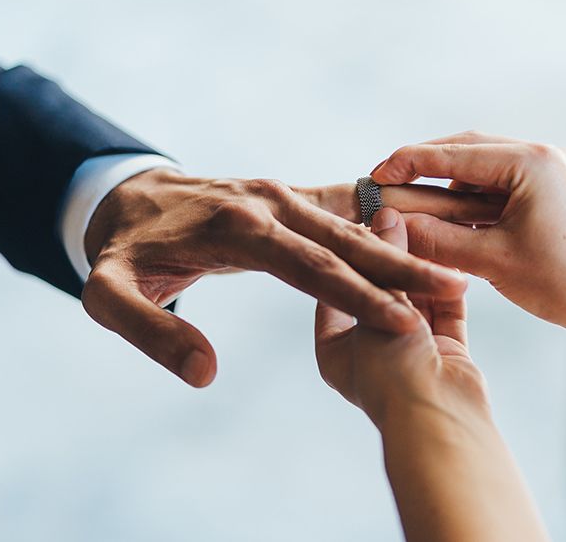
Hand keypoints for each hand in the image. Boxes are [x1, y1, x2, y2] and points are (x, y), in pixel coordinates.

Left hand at [80, 168, 499, 386]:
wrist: (127, 195)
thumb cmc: (122, 251)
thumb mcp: (110, 296)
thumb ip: (152, 332)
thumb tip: (206, 374)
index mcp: (235, 227)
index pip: (308, 267)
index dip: (358, 298)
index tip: (405, 325)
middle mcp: (266, 202)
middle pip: (342, 239)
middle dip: (399, 267)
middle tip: (455, 288)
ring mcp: (277, 192)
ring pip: (348, 221)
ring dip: (397, 244)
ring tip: (448, 263)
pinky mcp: (283, 192)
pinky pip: (337, 204)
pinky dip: (375, 218)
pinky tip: (413, 228)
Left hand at [315, 207, 548, 541]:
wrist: (440, 426)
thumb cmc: (390, 376)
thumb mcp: (375, 313)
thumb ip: (382, 266)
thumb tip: (385, 217)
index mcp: (335, 347)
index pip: (335, 286)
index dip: (345, 250)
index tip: (356, 217)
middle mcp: (369, 349)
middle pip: (376, 289)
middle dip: (388, 253)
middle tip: (396, 212)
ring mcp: (409, 352)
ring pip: (412, 297)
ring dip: (418, 266)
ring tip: (425, 225)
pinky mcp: (446, 352)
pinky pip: (444, 311)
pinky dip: (447, 288)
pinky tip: (450, 257)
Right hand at [372, 131, 565, 342]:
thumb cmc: (561, 284)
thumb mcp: (488, 261)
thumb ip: (435, 239)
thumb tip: (392, 224)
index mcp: (532, 164)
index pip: (455, 154)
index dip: (409, 162)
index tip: (378, 173)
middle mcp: (545, 155)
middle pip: (468, 147)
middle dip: (425, 164)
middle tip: (390, 181)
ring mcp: (551, 167)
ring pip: (482, 162)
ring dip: (448, 179)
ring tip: (419, 203)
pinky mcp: (551, 184)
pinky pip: (499, 177)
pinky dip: (470, 192)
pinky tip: (453, 213)